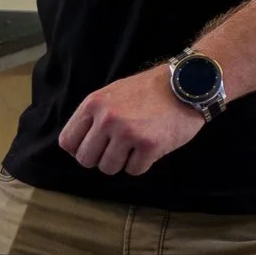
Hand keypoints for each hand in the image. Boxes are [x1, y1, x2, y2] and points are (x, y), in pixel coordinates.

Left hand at [58, 66, 206, 176]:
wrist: (188, 83)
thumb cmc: (151, 90)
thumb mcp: (115, 93)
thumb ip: (94, 116)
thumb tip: (78, 146)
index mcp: (94, 104)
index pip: (68, 142)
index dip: (80, 149)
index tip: (95, 147)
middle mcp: (107, 118)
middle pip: (86, 160)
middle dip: (101, 158)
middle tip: (119, 147)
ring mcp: (128, 133)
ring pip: (109, 168)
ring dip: (123, 161)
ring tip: (137, 144)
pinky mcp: (149, 146)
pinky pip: (134, 170)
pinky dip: (143, 163)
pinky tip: (152, 145)